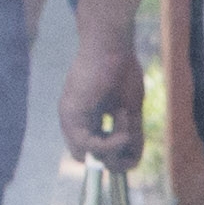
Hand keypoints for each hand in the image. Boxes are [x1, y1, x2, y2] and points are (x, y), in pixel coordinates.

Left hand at [63, 16, 143, 167]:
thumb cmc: (122, 70)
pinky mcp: (70, 114)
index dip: (115, 155)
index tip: (132, 143)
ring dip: (114, 146)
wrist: (111, 44)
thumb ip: (131, 134)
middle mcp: (74, 122)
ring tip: (126, 119)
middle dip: (115, 156)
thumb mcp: (131, 108)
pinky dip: (109, 141)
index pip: (95, 152)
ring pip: (87, 155)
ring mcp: (69, 119)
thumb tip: (133, 160)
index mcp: (88, 120)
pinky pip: (88, 144)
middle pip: (89, 158)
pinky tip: (123, 122)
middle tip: (130, 135)